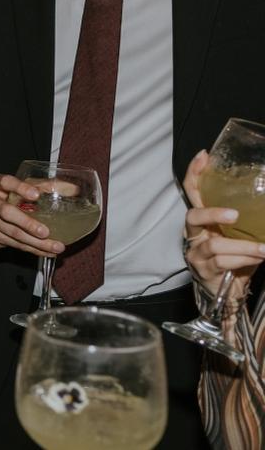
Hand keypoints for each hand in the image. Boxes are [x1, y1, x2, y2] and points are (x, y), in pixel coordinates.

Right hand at [0, 174, 64, 256]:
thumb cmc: (5, 198)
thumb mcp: (18, 187)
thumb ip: (42, 186)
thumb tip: (73, 189)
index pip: (6, 182)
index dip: (20, 188)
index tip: (36, 195)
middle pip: (6, 212)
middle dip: (27, 223)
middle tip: (45, 231)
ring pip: (14, 233)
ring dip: (36, 242)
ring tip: (56, 246)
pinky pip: (16, 245)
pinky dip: (34, 249)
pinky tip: (48, 252)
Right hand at [182, 150, 264, 302]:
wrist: (229, 294)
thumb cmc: (237, 259)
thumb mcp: (242, 235)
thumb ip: (249, 220)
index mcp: (202, 220)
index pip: (192, 192)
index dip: (195, 173)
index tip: (204, 156)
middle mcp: (194, 234)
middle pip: (193, 216)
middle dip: (212, 213)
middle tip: (235, 215)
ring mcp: (195, 253)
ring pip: (215, 245)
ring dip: (244, 246)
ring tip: (264, 248)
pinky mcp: (203, 270)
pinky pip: (223, 262)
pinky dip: (245, 258)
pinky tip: (260, 256)